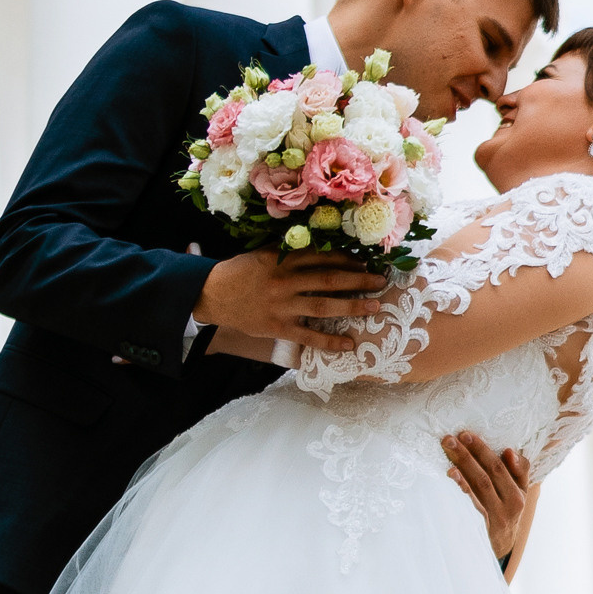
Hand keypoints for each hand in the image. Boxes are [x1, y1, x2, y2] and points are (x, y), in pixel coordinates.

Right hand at [194, 246, 388, 351]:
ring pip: (323, 306)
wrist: (211, 295)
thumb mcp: (264, 254)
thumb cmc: (240, 272)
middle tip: (381, 281)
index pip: (321, 257)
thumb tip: (323, 249)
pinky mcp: (278, 327)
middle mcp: (285, 281)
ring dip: (352, 307)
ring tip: (374, 307)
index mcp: (283, 259)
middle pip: (328, 280)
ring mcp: (282, 306)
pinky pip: (308, 335)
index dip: (346, 259)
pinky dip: (329, 341)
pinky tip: (349, 344)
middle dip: (358, 280)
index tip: (365, 261)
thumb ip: (290, 253)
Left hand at [440, 430, 532, 562]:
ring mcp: (497, 515)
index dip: (484, 450)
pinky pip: (472, 501)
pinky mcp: (483, 524)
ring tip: (448, 449)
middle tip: (451, 438)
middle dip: (469, 453)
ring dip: (463, 465)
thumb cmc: (509, 510)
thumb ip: (519, 470)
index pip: (501, 467)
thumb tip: (509, 451)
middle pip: (489, 473)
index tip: (467, 434)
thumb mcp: (519, 492)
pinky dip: (462, 486)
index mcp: (520, 492)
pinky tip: (452, 474)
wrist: (503, 545)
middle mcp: (511, 504)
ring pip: (480, 485)